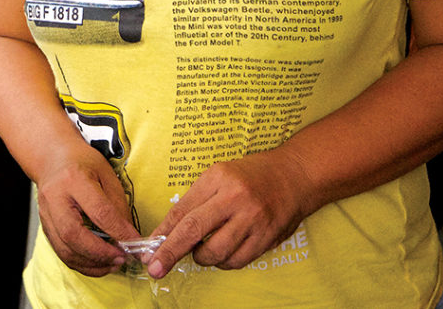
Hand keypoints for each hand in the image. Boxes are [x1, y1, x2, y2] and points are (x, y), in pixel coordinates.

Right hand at [34, 146, 139, 276]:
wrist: (51, 157)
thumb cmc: (82, 162)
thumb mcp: (106, 174)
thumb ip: (117, 205)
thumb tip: (128, 236)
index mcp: (74, 179)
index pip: (98, 211)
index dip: (118, 231)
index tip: (134, 244)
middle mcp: (55, 197)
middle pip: (73, 235)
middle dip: (100, 253)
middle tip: (121, 259)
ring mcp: (46, 213)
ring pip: (64, 249)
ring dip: (91, 264)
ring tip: (112, 264)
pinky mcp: (44, 225)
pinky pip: (61, 252)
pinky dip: (81, 263)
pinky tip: (97, 263)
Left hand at [147, 149, 312, 277]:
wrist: (294, 176)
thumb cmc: (251, 175)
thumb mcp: (219, 175)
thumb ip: (197, 199)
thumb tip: (170, 228)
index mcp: (216, 178)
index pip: (182, 210)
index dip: (163, 232)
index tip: (149, 248)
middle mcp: (233, 198)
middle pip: (193, 230)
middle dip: (170, 252)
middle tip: (156, 267)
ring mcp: (251, 219)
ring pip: (215, 252)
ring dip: (202, 257)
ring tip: (202, 249)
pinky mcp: (266, 237)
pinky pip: (237, 261)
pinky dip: (224, 262)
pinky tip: (223, 252)